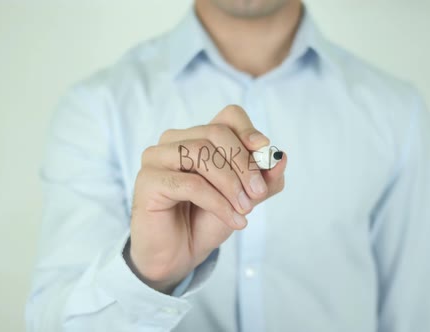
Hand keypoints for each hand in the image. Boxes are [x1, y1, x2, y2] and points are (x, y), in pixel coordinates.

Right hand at [126, 105, 286, 292]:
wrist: (179, 255)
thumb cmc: (206, 221)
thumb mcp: (244, 198)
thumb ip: (264, 180)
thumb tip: (281, 158)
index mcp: (198, 137)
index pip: (228, 116)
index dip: (248, 130)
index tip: (264, 150)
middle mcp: (174, 141)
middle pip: (216, 132)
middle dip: (243, 163)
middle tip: (258, 193)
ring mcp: (156, 158)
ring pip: (200, 153)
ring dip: (230, 184)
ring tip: (245, 209)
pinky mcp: (148, 181)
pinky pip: (190, 184)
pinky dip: (218, 202)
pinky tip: (233, 219)